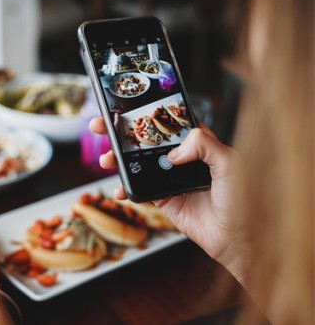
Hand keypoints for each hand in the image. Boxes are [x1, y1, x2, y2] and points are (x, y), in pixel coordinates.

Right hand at [89, 118, 246, 281]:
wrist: (238, 238)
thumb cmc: (244, 200)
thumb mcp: (230, 164)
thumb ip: (204, 145)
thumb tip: (173, 152)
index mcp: (199, 143)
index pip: (168, 120)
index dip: (146, 111)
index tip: (124, 106)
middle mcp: (182, 158)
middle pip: (146, 139)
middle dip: (120, 132)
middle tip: (100, 125)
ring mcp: (170, 178)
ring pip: (137, 163)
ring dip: (117, 160)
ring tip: (105, 160)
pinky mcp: (164, 198)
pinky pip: (139, 190)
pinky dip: (125, 190)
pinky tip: (118, 190)